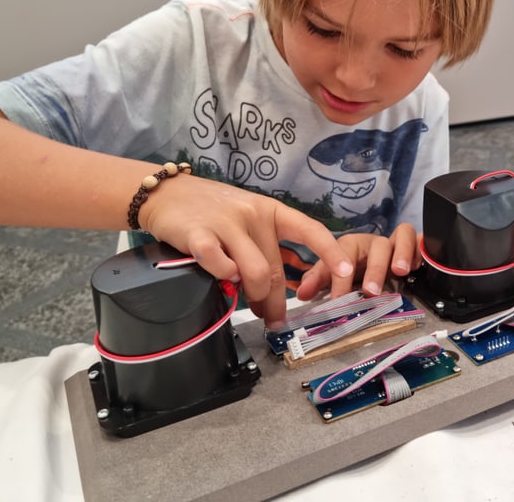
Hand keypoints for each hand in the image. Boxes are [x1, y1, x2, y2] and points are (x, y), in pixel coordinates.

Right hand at [138, 174, 351, 327]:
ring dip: (254, 298)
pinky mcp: (198, 235)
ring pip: (254, 273)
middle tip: (275, 320)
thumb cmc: (212, 210)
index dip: (330, 252)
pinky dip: (224, 278)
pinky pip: (221, 266)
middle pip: (276, 268)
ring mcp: (226, 224)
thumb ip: (266, 246)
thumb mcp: (249, 218)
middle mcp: (252, 215)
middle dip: (278, 302)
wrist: (167, 193)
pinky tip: (222, 279)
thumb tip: (287, 285)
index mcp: (270, 211)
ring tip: (250, 306)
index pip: (309, 230)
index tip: (345, 272)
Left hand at [295, 223, 421, 300]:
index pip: (343, 254)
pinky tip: (415, 267)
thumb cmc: (357, 267)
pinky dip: (417, 251)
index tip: (338, 299)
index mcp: (351, 247)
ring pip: (400, 235)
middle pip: (375, 245)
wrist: (383, 260)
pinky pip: (417, 239)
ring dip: (400, 253)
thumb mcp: (334, 273)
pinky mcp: (413, 245)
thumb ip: (319, 280)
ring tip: (400, 272)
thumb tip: (302, 293)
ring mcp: (395, 243)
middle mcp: (373, 243)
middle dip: (374, 268)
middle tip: (371, 291)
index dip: (338, 275)